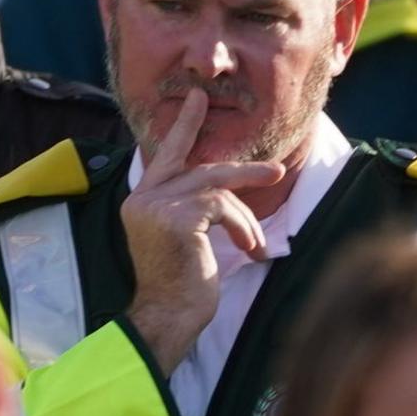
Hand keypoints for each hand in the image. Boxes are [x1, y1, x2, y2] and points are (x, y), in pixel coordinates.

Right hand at [117, 90, 283, 375]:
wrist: (168, 317)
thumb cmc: (180, 287)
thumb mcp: (183, 240)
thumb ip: (190, 209)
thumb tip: (224, 191)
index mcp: (140, 201)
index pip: (165, 155)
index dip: (184, 126)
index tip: (198, 98)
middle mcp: (142, 199)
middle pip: (199, 167)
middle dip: (242, 169)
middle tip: (276, 171)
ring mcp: (157, 206)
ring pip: (216, 186)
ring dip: (248, 209)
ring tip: (263, 238)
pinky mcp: (177, 218)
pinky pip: (223, 207)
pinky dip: (242, 227)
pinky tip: (249, 251)